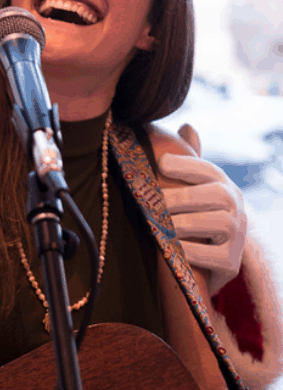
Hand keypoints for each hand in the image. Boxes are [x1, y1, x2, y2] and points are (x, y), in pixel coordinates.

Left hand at [157, 124, 246, 294]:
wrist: (210, 261)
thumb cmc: (195, 217)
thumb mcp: (193, 189)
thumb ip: (189, 163)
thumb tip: (187, 126)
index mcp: (224, 186)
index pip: (209, 171)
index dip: (187, 165)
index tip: (161, 164)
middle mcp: (237, 208)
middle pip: (216, 195)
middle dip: (181, 197)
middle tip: (151, 202)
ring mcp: (238, 236)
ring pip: (218, 223)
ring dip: (184, 224)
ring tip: (158, 225)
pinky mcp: (231, 263)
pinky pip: (214, 256)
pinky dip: (191, 252)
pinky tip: (171, 249)